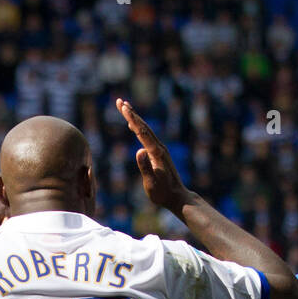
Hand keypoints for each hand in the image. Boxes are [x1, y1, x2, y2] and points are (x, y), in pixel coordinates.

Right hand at [116, 98, 188, 214]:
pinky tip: (133, 126)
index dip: (132, 118)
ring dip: (135, 118)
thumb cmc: (163, 193)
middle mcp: (159, 148)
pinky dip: (139, 128)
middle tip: (120, 101)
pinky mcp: (159, 154)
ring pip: (146, 130)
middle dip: (131, 113)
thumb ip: (145, 167)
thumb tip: (139, 150)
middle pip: (143, 126)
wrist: (177, 197)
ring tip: (125, 108)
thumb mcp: (151, 183)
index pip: (142, 131)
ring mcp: (160, 150)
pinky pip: (147, 137)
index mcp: (156, 152)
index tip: (123, 107)